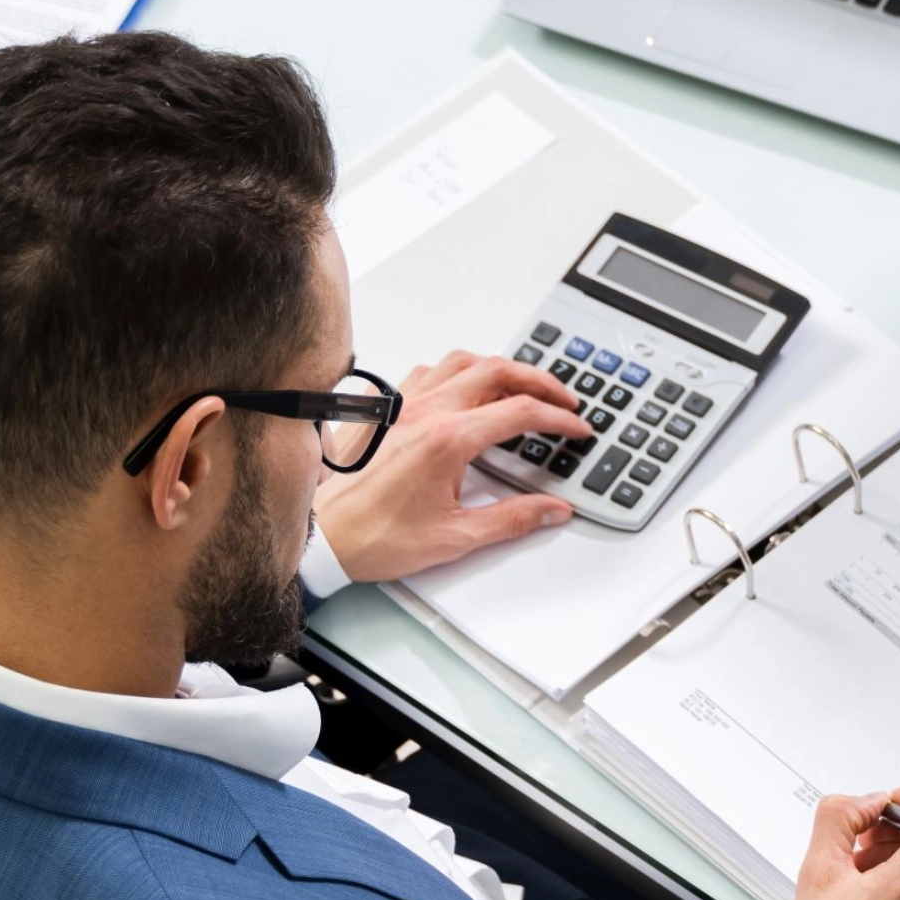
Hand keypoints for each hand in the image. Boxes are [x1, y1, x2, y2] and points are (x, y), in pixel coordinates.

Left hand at [315, 351, 592, 582]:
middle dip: (540, 381)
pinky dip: (458, 371)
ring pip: (463, 362)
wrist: (323, 536)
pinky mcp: (386, 408)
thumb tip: (551, 511)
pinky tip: (466, 387)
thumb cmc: (375, 536)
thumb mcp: (457, 537)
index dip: (559, 419)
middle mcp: (425, 411)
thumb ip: (513, 520)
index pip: (520, 413)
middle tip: (563, 398)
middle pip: (498, 371)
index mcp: (447, 439)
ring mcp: (403, 404)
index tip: (576, 428)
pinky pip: (428, 370)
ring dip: (501, 368)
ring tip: (524, 385)